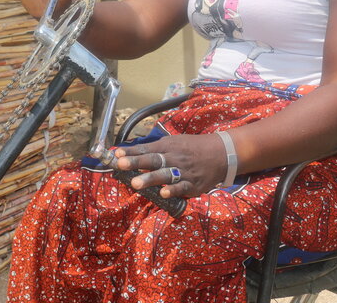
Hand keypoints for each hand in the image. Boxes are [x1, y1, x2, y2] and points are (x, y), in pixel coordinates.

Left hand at [114, 133, 228, 198]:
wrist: (221, 154)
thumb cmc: (191, 148)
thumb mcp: (174, 142)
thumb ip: (153, 149)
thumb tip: (129, 153)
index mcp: (168, 146)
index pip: (145, 149)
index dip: (131, 153)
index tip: (116, 155)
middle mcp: (174, 158)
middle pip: (153, 160)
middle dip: (136, 162)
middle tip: (121, 165)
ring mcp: (183, 172)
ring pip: (164, 175)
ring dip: (150, 179)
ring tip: (135, 184)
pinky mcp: (192, 185)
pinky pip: (181, 188)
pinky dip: (172, 190)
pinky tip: (163, 193)